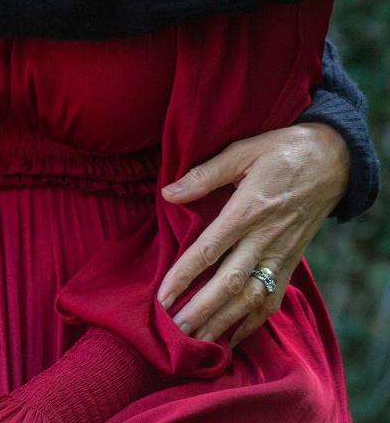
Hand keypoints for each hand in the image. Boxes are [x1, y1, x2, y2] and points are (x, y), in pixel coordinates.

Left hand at [156, 123, 349, 345]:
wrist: (329, 162)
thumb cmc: (279, 151)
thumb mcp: (241, 152)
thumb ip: (205, 174)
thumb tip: (169, 192)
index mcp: (248, 209)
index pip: (209, 249)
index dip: (184, 275)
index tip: (163, 296)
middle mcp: (264, 238)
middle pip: (230, 282)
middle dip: (203, 309)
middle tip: (177, 330)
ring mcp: (281, 254)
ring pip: (252, 297)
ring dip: (225, 321)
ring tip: (199, 340)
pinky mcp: (291, 263)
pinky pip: (273, 298)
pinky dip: (255, 321)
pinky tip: (235, 336)